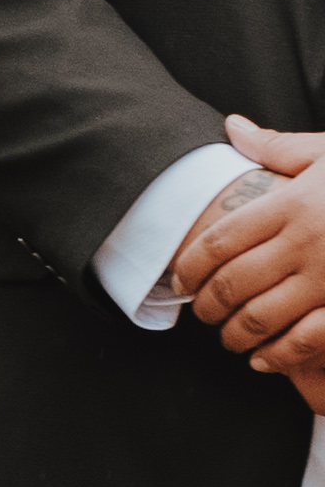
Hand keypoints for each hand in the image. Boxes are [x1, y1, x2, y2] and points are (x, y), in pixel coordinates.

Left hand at [172, 119, 324, 370]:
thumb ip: (281, 148)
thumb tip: (233, 127)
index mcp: (293, 204)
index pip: (218, 241)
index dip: (189, 266)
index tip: (179, 280)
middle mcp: (308, 242)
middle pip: (231, 283)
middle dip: (206, 305)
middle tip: (201, 314)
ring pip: (260, 317)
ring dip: (234, 335)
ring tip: (228, 339)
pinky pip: (305, 342)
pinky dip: (277, 357)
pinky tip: (264, 360)